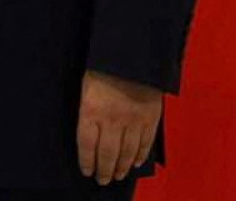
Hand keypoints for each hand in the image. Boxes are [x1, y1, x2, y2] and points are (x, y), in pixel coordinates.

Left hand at [76, 69, 162, 184]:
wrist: (133, 55)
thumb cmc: (102, 67)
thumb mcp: (86, 86)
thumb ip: (88, 111)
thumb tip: (89, 132)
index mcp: (91, 110)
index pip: (86, 144)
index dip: (86, 161)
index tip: (87, 171)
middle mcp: (111, 120)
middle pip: (107, 153)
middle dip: (105, 170)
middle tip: (103, 180)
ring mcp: (133, 122)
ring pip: (127, 152)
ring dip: (122, 167)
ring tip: (118, 176)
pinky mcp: (150, 119)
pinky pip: (145, 143)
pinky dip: (140, 155)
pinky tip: (135, 163)